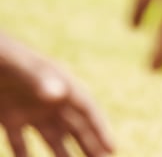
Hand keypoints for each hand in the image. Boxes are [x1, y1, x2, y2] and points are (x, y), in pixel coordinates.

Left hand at [0, 35, 113, 156]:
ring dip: (64, 154)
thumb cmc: (0, 54)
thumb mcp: (18, 65)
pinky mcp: (8, 116)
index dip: (100, 128)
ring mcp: (28, 108)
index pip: (86, 109)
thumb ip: (38, 78)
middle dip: (90, 145)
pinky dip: (26, 156)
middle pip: (75, 126)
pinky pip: (20, 142)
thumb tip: (59, 95)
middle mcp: (48, 98)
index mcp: (59, 82)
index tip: (112, 149)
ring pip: (53, 137)